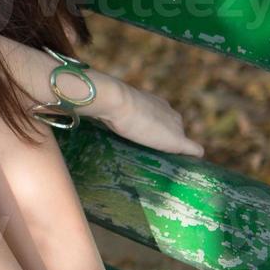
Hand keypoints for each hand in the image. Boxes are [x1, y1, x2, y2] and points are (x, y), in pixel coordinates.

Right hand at [83, 72, 205, 157]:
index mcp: (157, 104)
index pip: (164, 119)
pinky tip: (192, 168)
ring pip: (182, 141)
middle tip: (156, 156)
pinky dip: (193, 157)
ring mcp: (176, 126)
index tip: (149, 142)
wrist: (117, 102)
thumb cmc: (109, 102)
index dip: (158, 131)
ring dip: (177, 152)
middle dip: (168, 142)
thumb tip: (76, 109)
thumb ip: (104, 109)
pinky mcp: (177, 140)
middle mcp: (170, 113)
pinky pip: (193, 150)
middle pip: (176, 130)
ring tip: (170, 165)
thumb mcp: (109, 106)